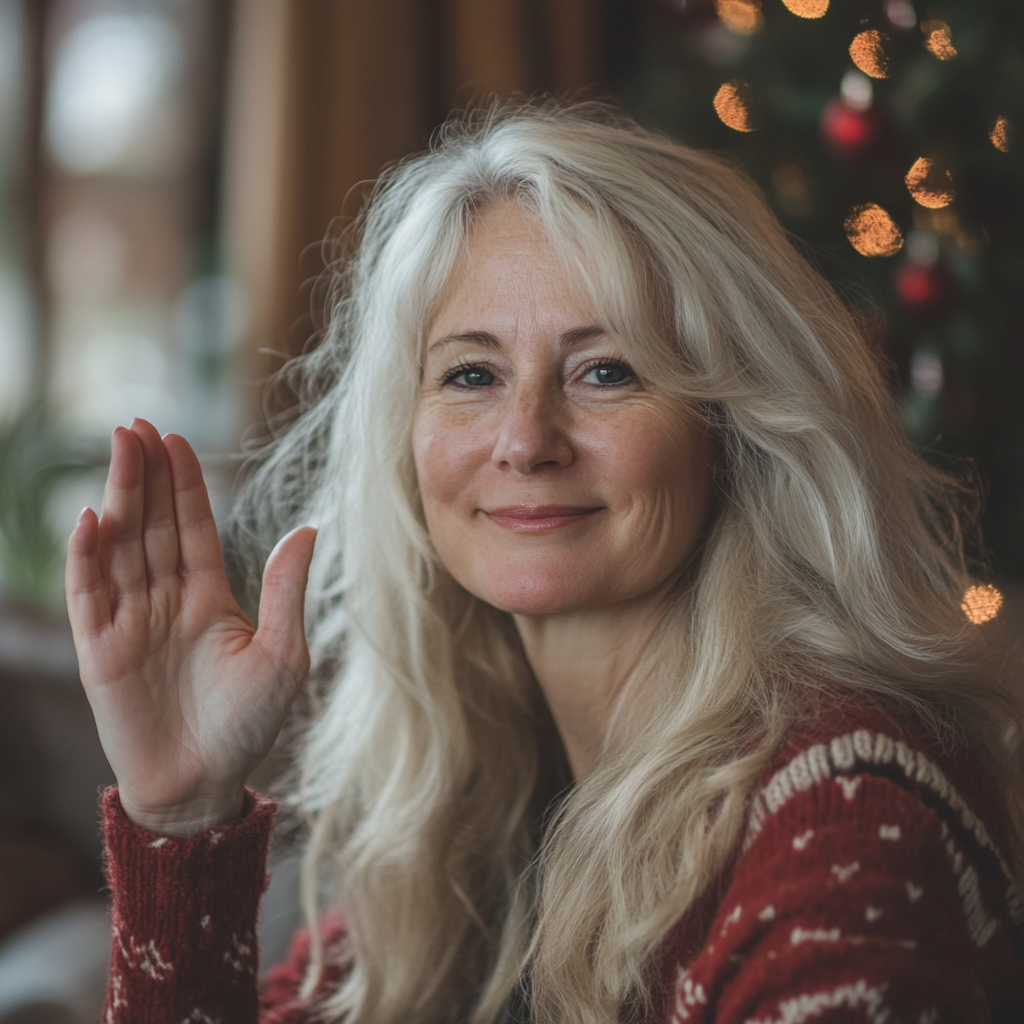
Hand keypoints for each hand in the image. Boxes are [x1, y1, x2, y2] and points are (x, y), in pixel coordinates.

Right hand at [66, 419, 315, 834]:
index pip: (192, 526)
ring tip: (118, 450)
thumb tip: (308, 528)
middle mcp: (166, 600)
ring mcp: (130, 620)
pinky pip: (91, 594)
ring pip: (122, 546)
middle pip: (151, 524)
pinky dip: (88, 557)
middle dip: (144, 474)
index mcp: (209, 596)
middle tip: (135, 425)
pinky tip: (92, 519)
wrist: (204, 784)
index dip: (182, 483)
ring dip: (118, 498)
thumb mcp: (283, 654)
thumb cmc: (248, 724)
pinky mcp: (100, 649)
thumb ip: (287, 591)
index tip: (174, 437)